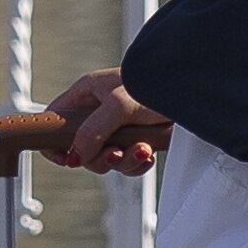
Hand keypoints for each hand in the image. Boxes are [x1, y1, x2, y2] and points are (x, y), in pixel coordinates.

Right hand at [46, 66, 169, 170]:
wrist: (193, 92)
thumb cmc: (157, 84)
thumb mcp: (119, 106)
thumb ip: (93, 131)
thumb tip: (76, 155)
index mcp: (88, 94)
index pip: (55, 119)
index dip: (54, 141)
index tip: (66, 158)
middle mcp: (99, 111)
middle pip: (82, 148)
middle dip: (99, 157)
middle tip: (114, 153)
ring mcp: (118, 127)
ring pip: (106, 158)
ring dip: (123, 161)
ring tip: (140, 149)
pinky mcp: (136, 139)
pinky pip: (127, 162)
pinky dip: (137, 163)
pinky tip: (147, 153)